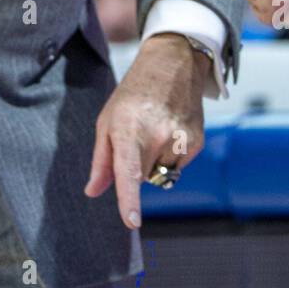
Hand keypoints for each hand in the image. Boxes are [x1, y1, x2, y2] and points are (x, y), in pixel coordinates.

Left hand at [84, 34, 209, 228]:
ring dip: (155, 162)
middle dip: (136, 167)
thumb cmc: (133, 94)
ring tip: (156, 129)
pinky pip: (177, 167)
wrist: (172, 65)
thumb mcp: (108, 120)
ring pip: (161, 175)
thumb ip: (101, 160)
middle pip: (142, 178)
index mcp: (130, 130)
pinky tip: (170, 130)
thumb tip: (93, 191)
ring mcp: (180, 140)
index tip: (131, 222)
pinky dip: (171, 156)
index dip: (129, 199)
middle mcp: (158, 136)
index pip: (128, 171)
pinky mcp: (196, 144)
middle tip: (137, 136)